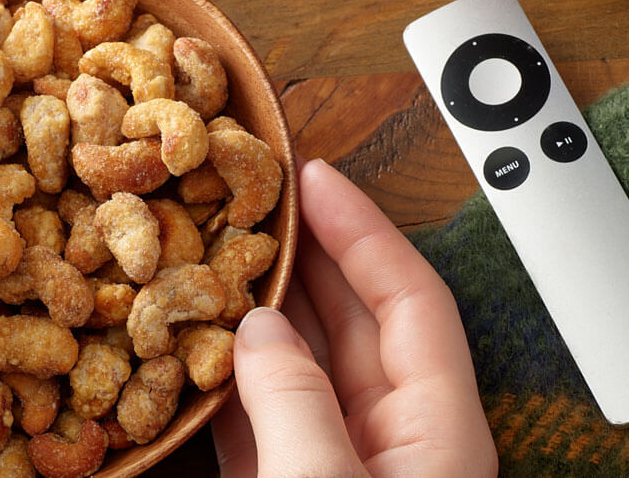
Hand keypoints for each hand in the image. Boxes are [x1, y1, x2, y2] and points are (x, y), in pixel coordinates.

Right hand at [212, 159, 496, 476]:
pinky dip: (221, 376)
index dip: (365, 232)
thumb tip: (258, 328)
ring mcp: (334, 466)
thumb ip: (294, 401)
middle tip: (259, 199)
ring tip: (216, 250)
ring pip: (299, 365)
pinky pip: (254, 419)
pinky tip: (191, 336)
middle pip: (355, 321)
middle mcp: (391, 443)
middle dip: (308, 255)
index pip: (412, 301)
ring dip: (258, 310)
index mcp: (437, 435)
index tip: (315, 179)